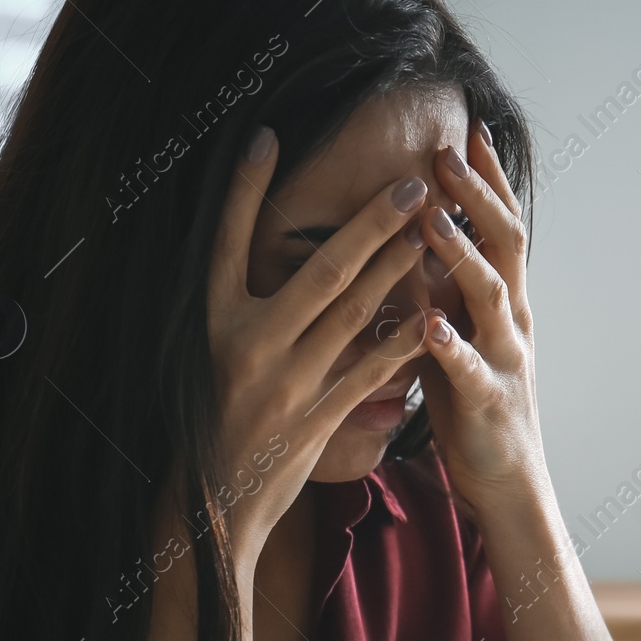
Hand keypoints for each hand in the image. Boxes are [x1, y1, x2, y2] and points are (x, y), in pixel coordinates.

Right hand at [204, 127, 435, 564]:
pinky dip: (401, 341)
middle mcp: (246, 345)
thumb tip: (261, 254)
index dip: (243, 189)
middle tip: (411, 183)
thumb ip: (239, 308)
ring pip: (352, 314)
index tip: (268, 136)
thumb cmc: (214, 420)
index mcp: (212, 322)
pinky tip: (432, 312)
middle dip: (369, 223)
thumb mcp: (209, 356)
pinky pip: (368, 371)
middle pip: (318, 271)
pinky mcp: (316, 419)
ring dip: (396, 267)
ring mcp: (284, 383)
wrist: (211, 504)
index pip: (225, 241)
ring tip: (429, 229)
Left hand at [414, 122, 546, 517]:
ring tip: (433, 219)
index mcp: (507, 305)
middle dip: (477, 196)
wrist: (510, 484)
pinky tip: (430, 324)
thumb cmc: (475, 409)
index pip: (503, 227)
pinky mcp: (488, 404)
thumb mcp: (461, 338)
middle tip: (446, 152)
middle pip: (505, 244)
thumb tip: (410, 242)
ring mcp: (506, 361)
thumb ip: (445, 293)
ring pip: (492, 297)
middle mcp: (514, 323)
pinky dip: (450, 345)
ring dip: (462, 255)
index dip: (488, 180)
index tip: (468, 130)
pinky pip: (470, 370)